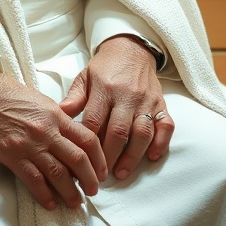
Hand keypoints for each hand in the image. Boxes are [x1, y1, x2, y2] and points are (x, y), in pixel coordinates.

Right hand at [0, 67, 106, 210]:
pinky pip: (33, 180)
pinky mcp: (12, 155)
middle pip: (78, 159)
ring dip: (70, 192)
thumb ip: (59, 118)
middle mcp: (47, 131)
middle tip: (93, 192)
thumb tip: (73, 135)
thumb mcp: (41, 101)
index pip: (87, 139)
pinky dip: (44, 194)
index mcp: (57, 116)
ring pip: (58, 173)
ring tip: (75, 203)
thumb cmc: (10, 96)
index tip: (102, 171)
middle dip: (89, 179)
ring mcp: (30, 144)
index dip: (99, 159)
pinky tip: (50, 203)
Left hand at [59, 35, 173, 180]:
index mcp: (104, 88)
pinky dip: (161, 143)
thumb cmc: (105, 68)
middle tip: (99, 176)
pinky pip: (166, 126)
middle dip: (108, 156)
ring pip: (142, 133)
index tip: (81, 160)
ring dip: (132, 156)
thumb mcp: (85, 77)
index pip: (95, 120)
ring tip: (121, 172)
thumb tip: (59, 114)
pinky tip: (152, 157)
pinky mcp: (161, 104)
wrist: (131, 49)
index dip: (88, 143)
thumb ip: (74, 97)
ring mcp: (146, 101)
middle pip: (118, 131)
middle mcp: (127, 95)